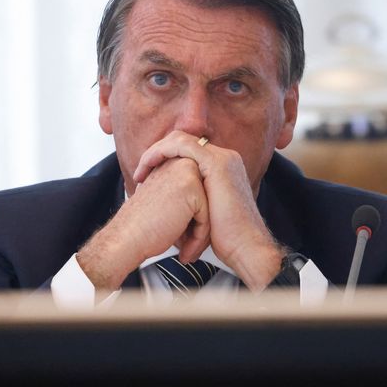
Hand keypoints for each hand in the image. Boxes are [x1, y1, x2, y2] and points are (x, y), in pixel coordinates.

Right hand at [77, 157, 209, 289]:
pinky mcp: (193, 189)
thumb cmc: (141, 226)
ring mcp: (188, 173)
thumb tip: (204, 205)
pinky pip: (207, 218)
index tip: (183, 237)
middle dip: (201, 226)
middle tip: (189, 245)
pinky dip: (199, 239)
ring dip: (201, 235)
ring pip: (210, 209)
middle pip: (207, 199)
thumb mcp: (164, 200)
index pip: (200, 192)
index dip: (194, 219)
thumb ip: (183, 194)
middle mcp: (181, 163)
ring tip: (188, 250)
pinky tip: (186, 251)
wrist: (126, 238)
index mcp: (173, 163)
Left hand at [133, 131, 282, 290]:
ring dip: (155, 152)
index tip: (147, 178)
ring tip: (140, 171)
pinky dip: (161, 153)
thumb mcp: (206, 212)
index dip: (164, 160)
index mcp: (223, 168)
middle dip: (157, 153)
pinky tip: (148, 167)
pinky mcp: (216, 163)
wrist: (246, 247)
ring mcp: (222, 158)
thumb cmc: (227, 238)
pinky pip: (181, 145)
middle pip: (182, 141)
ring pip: (179, 139)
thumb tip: (174, 203)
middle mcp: (224, 158)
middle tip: (140, 173)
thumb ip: (193, 200)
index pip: (187, 152)